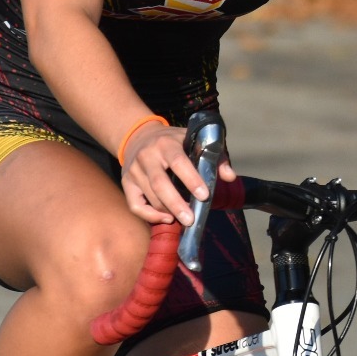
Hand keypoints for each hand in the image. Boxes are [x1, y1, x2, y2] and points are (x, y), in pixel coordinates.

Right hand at [120, 124, 236, 225]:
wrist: (138, 135)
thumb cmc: (173, 141)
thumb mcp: (193, 140)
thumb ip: (214, 156)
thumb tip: (230, 177)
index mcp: (166, 143)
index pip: (178, 162)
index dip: (191, 179)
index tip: (204, 196)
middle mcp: (147, 156)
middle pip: (160, 184)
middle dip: (176, 204)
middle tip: (191, 219)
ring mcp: (134, 170)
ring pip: (150, 197)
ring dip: (168, 211)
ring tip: (185, 219)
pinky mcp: (126, 183)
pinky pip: (135, 205)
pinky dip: (150, 216)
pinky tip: (166, 218)